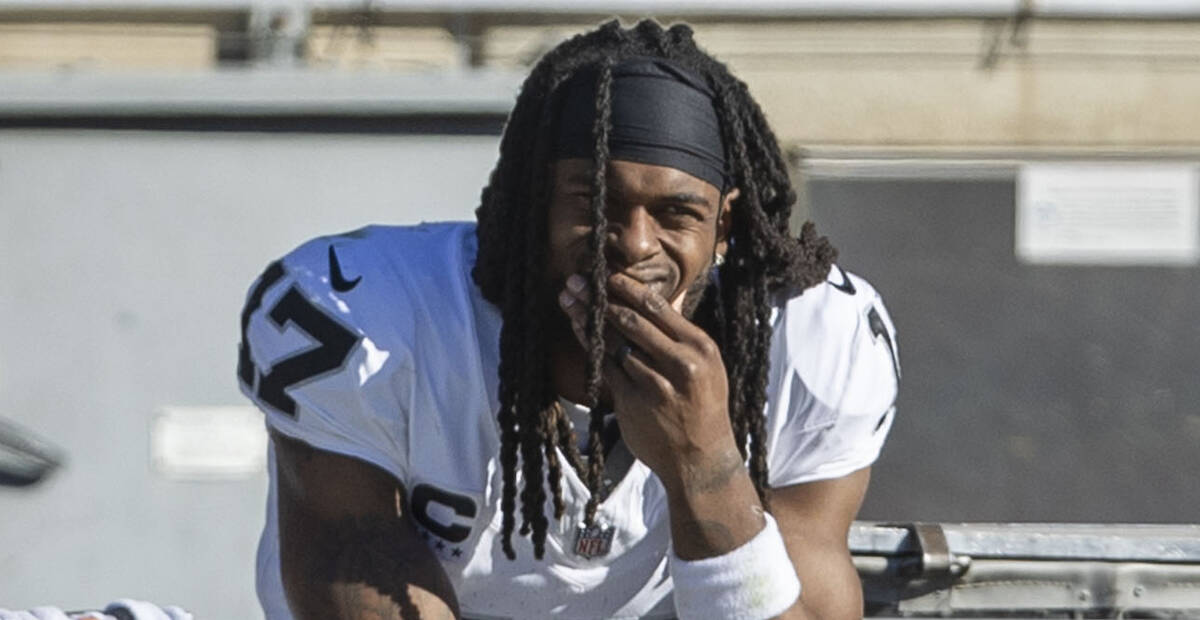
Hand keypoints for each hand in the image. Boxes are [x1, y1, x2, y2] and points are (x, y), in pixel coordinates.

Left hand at [558, 272, 737, 486]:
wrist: (701, 459)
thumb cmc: (702, 408)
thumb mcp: (707, 367)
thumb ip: (682, 336)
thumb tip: (664, 298)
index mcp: (699, 347)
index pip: (658, 308)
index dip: (628, 289)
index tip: (607, 274)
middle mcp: (680, 362)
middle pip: (632, 321)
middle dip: (599, 297)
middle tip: (576, 280)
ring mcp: (655, 383)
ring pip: (614, 342)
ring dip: (587, 319)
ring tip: (568, 300)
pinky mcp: (633, 402)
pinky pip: (605, 366)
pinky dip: (589, 345)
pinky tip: (577, 329)